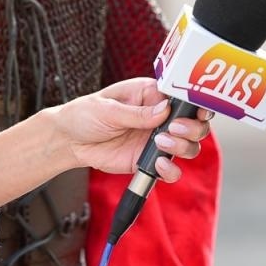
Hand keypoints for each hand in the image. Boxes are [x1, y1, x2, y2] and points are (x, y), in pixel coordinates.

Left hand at [46, 77, 211, 180]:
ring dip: (183, 147)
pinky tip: (159, 165)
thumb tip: (163, 110)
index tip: (196, 111)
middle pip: (194, 123)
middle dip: (192, 128)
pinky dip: (171, 170)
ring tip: (161, 144)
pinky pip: (170, 169)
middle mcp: (159, 117)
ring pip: (188, 146)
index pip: (183, 97)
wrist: (69, 140)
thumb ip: (137, 113)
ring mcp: (156, 140)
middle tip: (173, 129)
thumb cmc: (85, 114)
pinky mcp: (148, 160)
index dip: (196, 104)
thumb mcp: (107, 109)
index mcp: (151, 95)